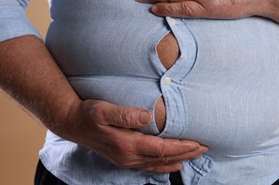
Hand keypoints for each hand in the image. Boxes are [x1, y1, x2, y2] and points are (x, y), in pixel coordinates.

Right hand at [64, 99, 207, 172]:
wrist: (73, 123)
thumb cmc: (88, 114)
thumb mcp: (103, 110)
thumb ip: (125, 114)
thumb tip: (148, 116)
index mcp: (127, 144)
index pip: (162, 148)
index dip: (182, 146)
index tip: (199, 142)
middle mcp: (129, 156)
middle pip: (164, 158)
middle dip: (186, 153)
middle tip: (205, 148)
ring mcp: (127, 160)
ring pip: (159, 164)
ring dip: (179, 159)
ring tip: (195, 155)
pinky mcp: (124, 158)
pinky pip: (149, 166)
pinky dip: (164, 167)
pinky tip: (173, 166)